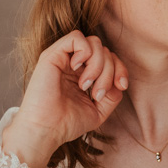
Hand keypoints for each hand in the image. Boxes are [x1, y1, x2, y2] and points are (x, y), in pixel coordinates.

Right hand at [2, 31, 128, 167]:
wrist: (46, 130)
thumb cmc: (66, 124)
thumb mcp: (98, 111)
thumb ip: (113, 95)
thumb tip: (119, 82)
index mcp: (84, 74)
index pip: (110, 58)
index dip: (120, 69)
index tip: (121, 86)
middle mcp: (74, 64)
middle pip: (105, 50)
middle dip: (109, 72)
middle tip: (97, 94)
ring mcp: (63, 58)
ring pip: (94, 42)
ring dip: (98, 65)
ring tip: (85, 85)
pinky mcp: (52, 55)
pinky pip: (76, 37)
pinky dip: (84, 52)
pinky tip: (77, 69)